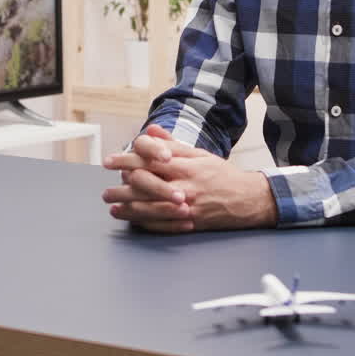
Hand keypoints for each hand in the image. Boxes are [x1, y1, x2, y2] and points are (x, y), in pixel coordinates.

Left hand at [102, 125, 276, 232]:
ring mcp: (186, 207)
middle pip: (145, 185)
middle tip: (106, 191)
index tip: (109, 162)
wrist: (248, 199)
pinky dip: (143, 222)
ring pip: (150, 208)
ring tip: (112, 206)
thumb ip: (172, 144)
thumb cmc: (222, 175)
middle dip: (121, 188)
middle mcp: (184, 186)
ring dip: (127, 208)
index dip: (126, 160)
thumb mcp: (199, 154)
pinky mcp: (189, 223)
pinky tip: (131, 219)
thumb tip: (151, 130)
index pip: (149, 160)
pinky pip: (161, 225)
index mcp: (185, 166)